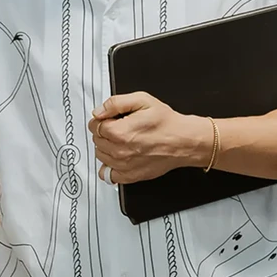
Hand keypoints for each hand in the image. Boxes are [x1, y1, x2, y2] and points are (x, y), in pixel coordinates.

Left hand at [87, 92, 209, 184]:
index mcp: (120, 132)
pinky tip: (120, 156)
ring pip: (100, 155)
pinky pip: (108, 174)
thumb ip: (115, 103)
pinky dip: (110, 166)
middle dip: (104, 132)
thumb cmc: (166, 122)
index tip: (111, 118)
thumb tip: (99, 111)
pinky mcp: (130, 176)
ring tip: (122, 140)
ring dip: (106, 147)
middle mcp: (119, 151)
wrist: (182, 141)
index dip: (102, 119)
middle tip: (120, 126)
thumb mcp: (142, 100)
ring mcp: (123, 166)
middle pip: (96, 140)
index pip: (94, 125)